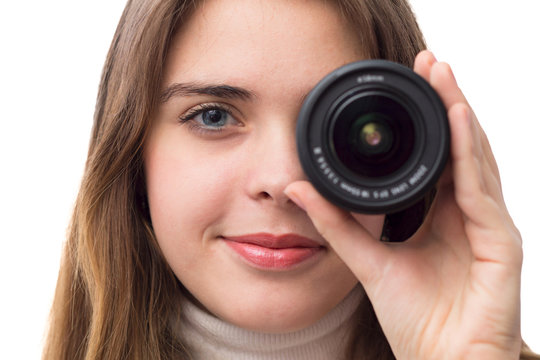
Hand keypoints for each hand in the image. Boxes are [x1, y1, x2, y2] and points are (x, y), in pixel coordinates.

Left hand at [285, 50, 522, 359]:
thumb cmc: (414, 318)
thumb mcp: (367, 260)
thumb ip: (337, 223)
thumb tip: (299, 188)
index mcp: (441, 215)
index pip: (438, 155)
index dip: (426, 119)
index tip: (408, 85)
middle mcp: (467, 213)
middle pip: (460, 146)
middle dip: (445, 101)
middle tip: (428, 62)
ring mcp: (488, 225)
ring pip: (476, 157)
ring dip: (459, 112)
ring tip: (442, 74)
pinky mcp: (502, 242)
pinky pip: (482, 190)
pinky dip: (471, 152)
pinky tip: (458, 118)